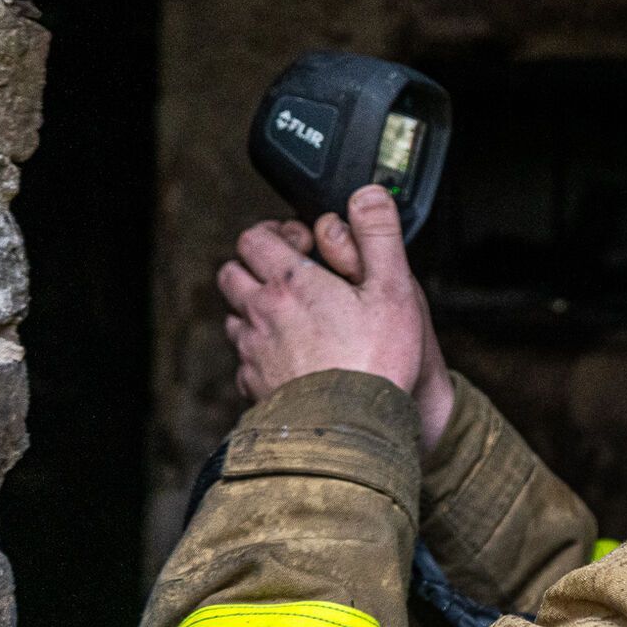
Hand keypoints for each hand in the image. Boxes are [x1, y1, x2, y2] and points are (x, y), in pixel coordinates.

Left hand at [217, 186, 454, 451]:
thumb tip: (367, 194)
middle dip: (257, 267)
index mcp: (290, 283)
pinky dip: (259, 353)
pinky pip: (244, 360)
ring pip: (234, 316)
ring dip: (254, 310)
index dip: (278, 233)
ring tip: (291, 319)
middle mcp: (261, 313)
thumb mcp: (393, 288)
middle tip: (293, 276)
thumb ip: (378, 235)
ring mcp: (253, 352)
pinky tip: (290, 360)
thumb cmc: (376, 361)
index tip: (305, 244)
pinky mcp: (254, 386)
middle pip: (233, 272)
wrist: (350, 432)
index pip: (255, 237)